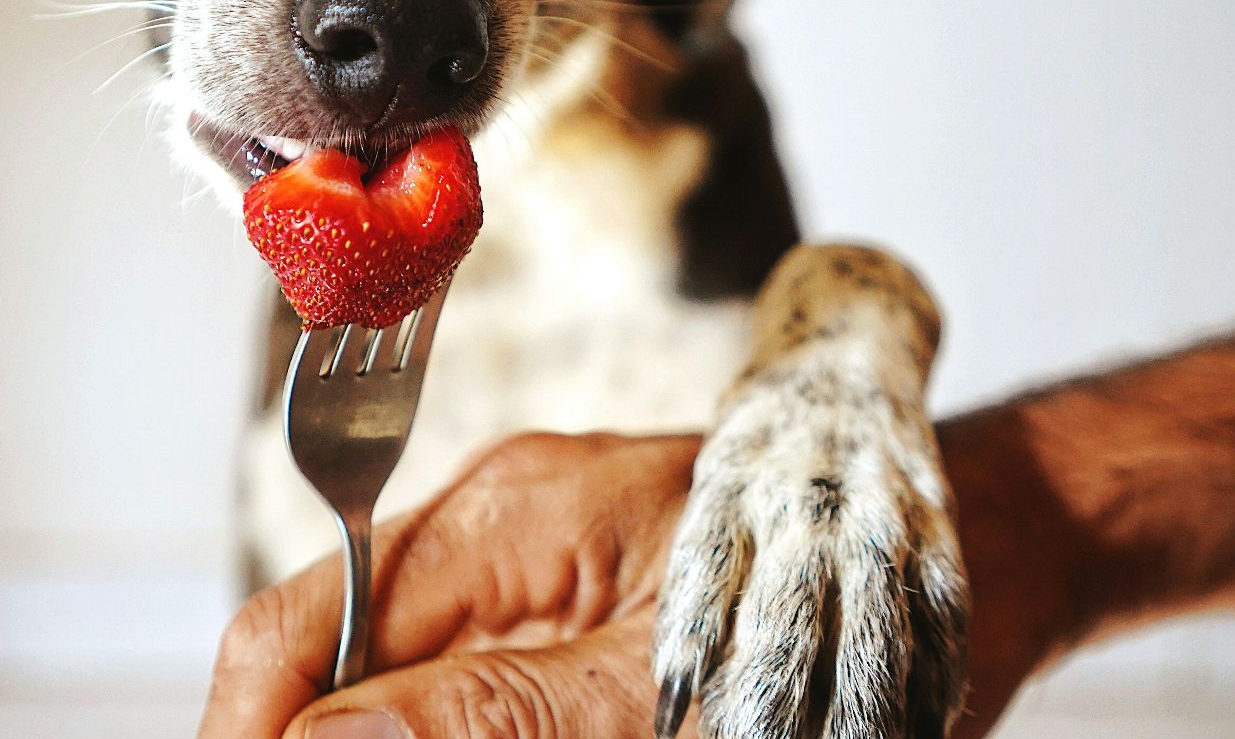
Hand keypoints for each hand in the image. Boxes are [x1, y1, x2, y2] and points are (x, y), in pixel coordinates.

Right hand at [203, 430, 1068, 737]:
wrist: (983, 563)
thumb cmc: (850, 611)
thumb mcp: (663, 694)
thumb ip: (485, 717)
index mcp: (499, 517)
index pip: (294, 632)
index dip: (250, 737)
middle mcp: (498, 532)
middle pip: (333, 671)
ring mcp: (539, 571)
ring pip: (403, 693)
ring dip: (397, 738)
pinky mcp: (581, 617)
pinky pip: (477, 688)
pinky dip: (464, 727)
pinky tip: (530, 732)